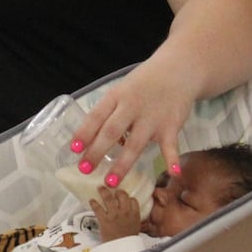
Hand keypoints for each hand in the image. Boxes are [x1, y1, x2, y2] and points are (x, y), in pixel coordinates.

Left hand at [73, 59, 197, 184]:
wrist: (177, 70)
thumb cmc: (142, 85)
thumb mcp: (121, 91)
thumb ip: (108, 113)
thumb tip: (88, 140)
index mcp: (115, 97)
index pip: (96, 116)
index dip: (84, 132)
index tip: (73, 149)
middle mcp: (132, 107)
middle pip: (112, 131)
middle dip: (97, 151)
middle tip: (84, 169)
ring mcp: (152, 118)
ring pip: (135, 143)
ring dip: (123, 164)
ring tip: (111, 182)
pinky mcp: (171, 125)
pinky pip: (171, 144)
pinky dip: (172, 158)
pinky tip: (173, 172)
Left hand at [90, 187, 141, 241]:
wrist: (121, 250)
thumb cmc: (128, 241)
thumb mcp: (136, 228)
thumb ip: (133, 219)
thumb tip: (131, 215)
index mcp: (135, 215)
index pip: (133, 200)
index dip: (129, 197)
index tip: (126, 197)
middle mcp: (125, 212)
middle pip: (122, 196)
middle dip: (118, 192)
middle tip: (114, 191)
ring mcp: (114, 215)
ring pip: (109, 198)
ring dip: (104, 192)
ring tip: (100, 188)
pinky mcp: (104, 219)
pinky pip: (98, 208)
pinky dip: (94, 203)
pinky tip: (91, 200)